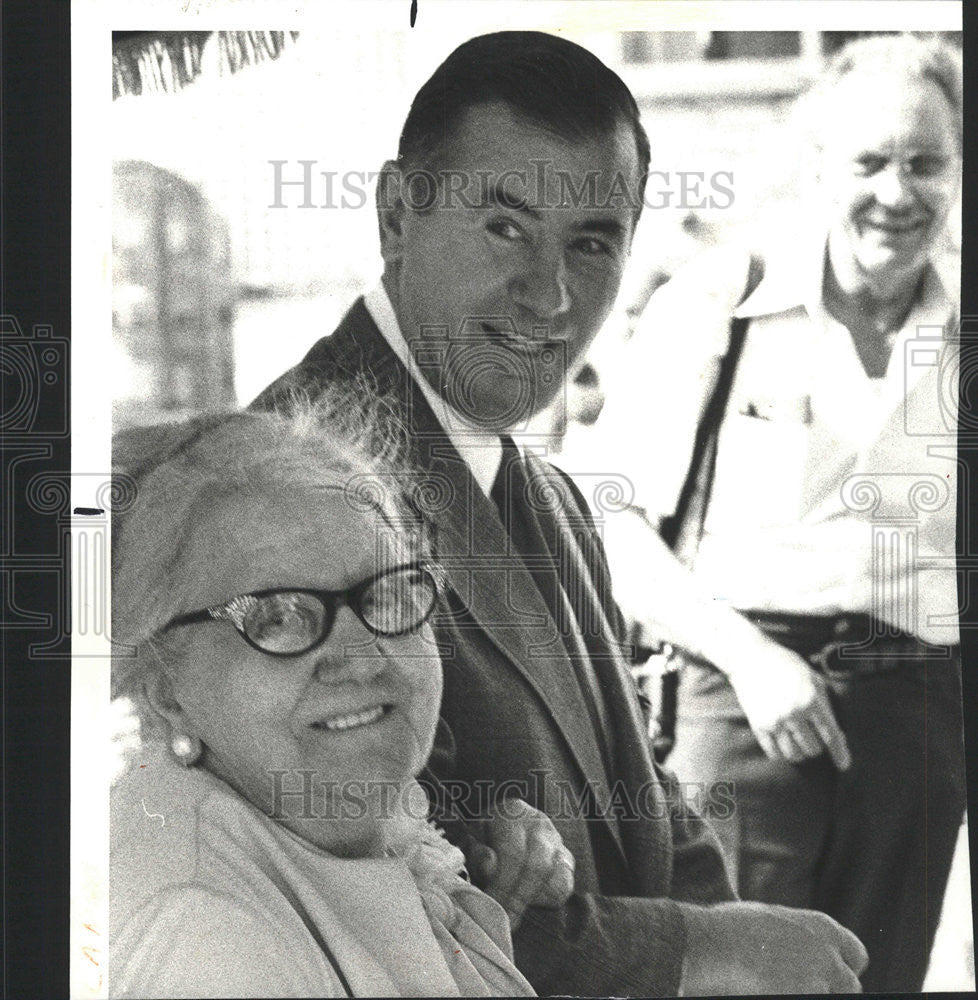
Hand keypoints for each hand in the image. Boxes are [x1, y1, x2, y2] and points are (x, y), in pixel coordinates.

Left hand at [465, 797, 574, 929]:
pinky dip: (548, 899)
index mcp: (512, 812)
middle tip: (505, 920)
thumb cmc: (483, 838)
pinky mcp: (567, 859)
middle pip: (537, 866)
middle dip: (519, 898)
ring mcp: (557, 841)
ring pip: (555, 878)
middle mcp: (539, 824)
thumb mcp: (472, 839)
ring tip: (514, 914)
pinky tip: (529, 902)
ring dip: (533, 900)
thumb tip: (490, 865)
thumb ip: (477, 853)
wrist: (504, 827)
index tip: (491, 904)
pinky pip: (564, 885)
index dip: (502, 882)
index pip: (513, 851)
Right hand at [678, 901, 868, 994]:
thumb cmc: (730, 928)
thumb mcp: (772, 918)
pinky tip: (768, 990)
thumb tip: (801, 944)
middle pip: (850, 985)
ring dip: (812, 992)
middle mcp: (828, 956)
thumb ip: (799, 933)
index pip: (856, 955)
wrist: (712, 946)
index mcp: (822, 928)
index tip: (828, 973)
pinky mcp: (807, 999)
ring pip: (829, 997)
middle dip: (832, 987)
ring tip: (779, 985)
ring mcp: (818, 984)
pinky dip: (790, 996)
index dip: (842, 965)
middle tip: (803, 984)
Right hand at [726, 642, 850, 769]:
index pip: (831, 736)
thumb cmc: (786, 666)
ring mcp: (775, 720)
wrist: (750, 658)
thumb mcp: (813, 679)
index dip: (840, 754)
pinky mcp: (758, 725)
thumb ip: (826, 705)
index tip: (844, 766)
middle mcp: (794, 713)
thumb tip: (837, 735)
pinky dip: (781, 753)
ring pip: (794, 755)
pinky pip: (774, 753)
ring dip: (799, 752)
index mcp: (812, 700)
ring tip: (797, 741)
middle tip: (811, 736)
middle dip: (816, 746)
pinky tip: (783, 743)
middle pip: (813, 749)